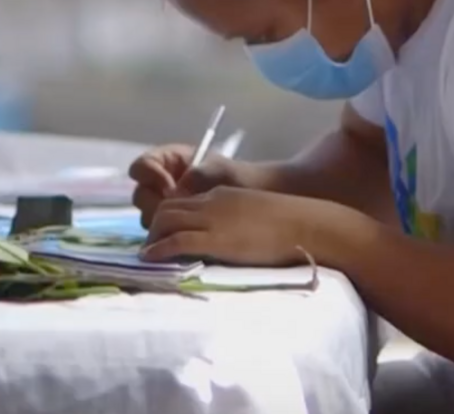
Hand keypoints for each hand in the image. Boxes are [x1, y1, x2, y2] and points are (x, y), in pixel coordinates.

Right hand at [128, 144, 240, 228]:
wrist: (253, 197)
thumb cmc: (236, 176)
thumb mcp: (220, 169)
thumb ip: (197, 175)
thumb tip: (177, 193)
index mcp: (168, 161)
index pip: (142, 166)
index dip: (150, 176)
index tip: (170, 188)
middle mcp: (160, 184)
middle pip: (140, 194)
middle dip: (155, 204)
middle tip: (176, 212)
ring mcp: (165, 207)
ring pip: (148, 217)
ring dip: (162, 223)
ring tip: (185, 224)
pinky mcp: (172, 228)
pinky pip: (160, 234)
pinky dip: (170, 236)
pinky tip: (188, 236)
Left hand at [142, 186, 336, 266]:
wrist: (306, 225)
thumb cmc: (290, 224)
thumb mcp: (255, 214)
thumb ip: (236, 221)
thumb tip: (228, 240)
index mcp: (222, 194)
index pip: (183, 200)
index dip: (169, 217)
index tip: (164, 234)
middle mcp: (211, 202)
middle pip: (167, 207)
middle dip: (155, 227)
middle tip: (151, 246)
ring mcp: (212, 219)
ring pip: (166, 220)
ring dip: (152, 238)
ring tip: (148, 255)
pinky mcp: (215, 239)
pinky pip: (176, 240)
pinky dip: (158, 249)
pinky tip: (150, 258)